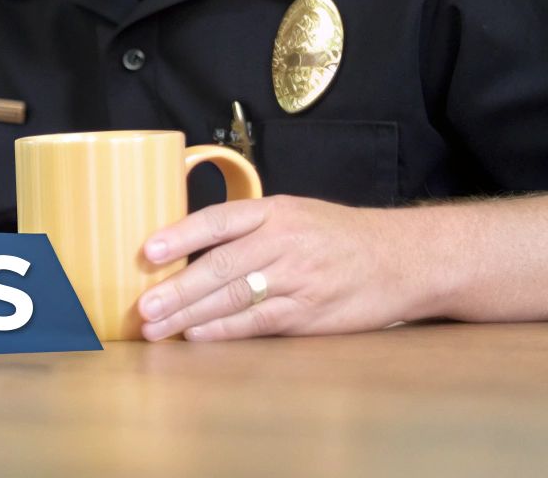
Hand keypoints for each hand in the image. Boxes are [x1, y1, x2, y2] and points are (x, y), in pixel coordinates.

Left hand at [136, 195, 423, 340]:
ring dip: (190, 315)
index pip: (218, 220)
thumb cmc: (338, 236)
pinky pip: (259, 322)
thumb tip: (185, 246)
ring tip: (156, 327)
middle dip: (176, 289)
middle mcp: (284, 243)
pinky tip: (197, 335)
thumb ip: (246, 226)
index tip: (148, 251)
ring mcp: (298, 280)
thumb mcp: (294, 213)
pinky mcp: (310, 313)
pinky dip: (224, 330)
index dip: (180, 236)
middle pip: (220, 266)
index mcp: (275, 211)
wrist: (404, 258)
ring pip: (234, 297)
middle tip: (142, 306)